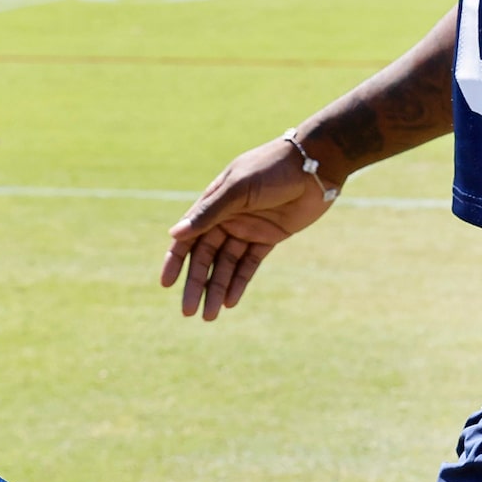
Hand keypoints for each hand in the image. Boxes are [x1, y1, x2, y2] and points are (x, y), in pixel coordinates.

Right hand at [162, 138, 335, 319]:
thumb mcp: (238, 189)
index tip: (166, 284)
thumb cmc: (272, 168)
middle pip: (205, 257)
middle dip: (197, 284)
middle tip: (189, 311)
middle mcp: (226, 218)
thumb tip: (175, 233)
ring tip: (210, 315)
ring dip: (217, 289)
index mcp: (213, 203)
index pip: (188, 237)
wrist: (315, 166)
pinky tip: (230, 301)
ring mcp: (247, 229)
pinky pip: (249, 264)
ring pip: (226, 265)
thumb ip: (209, 213)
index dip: (175, 261)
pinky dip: (239, 282)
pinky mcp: (268, 237)